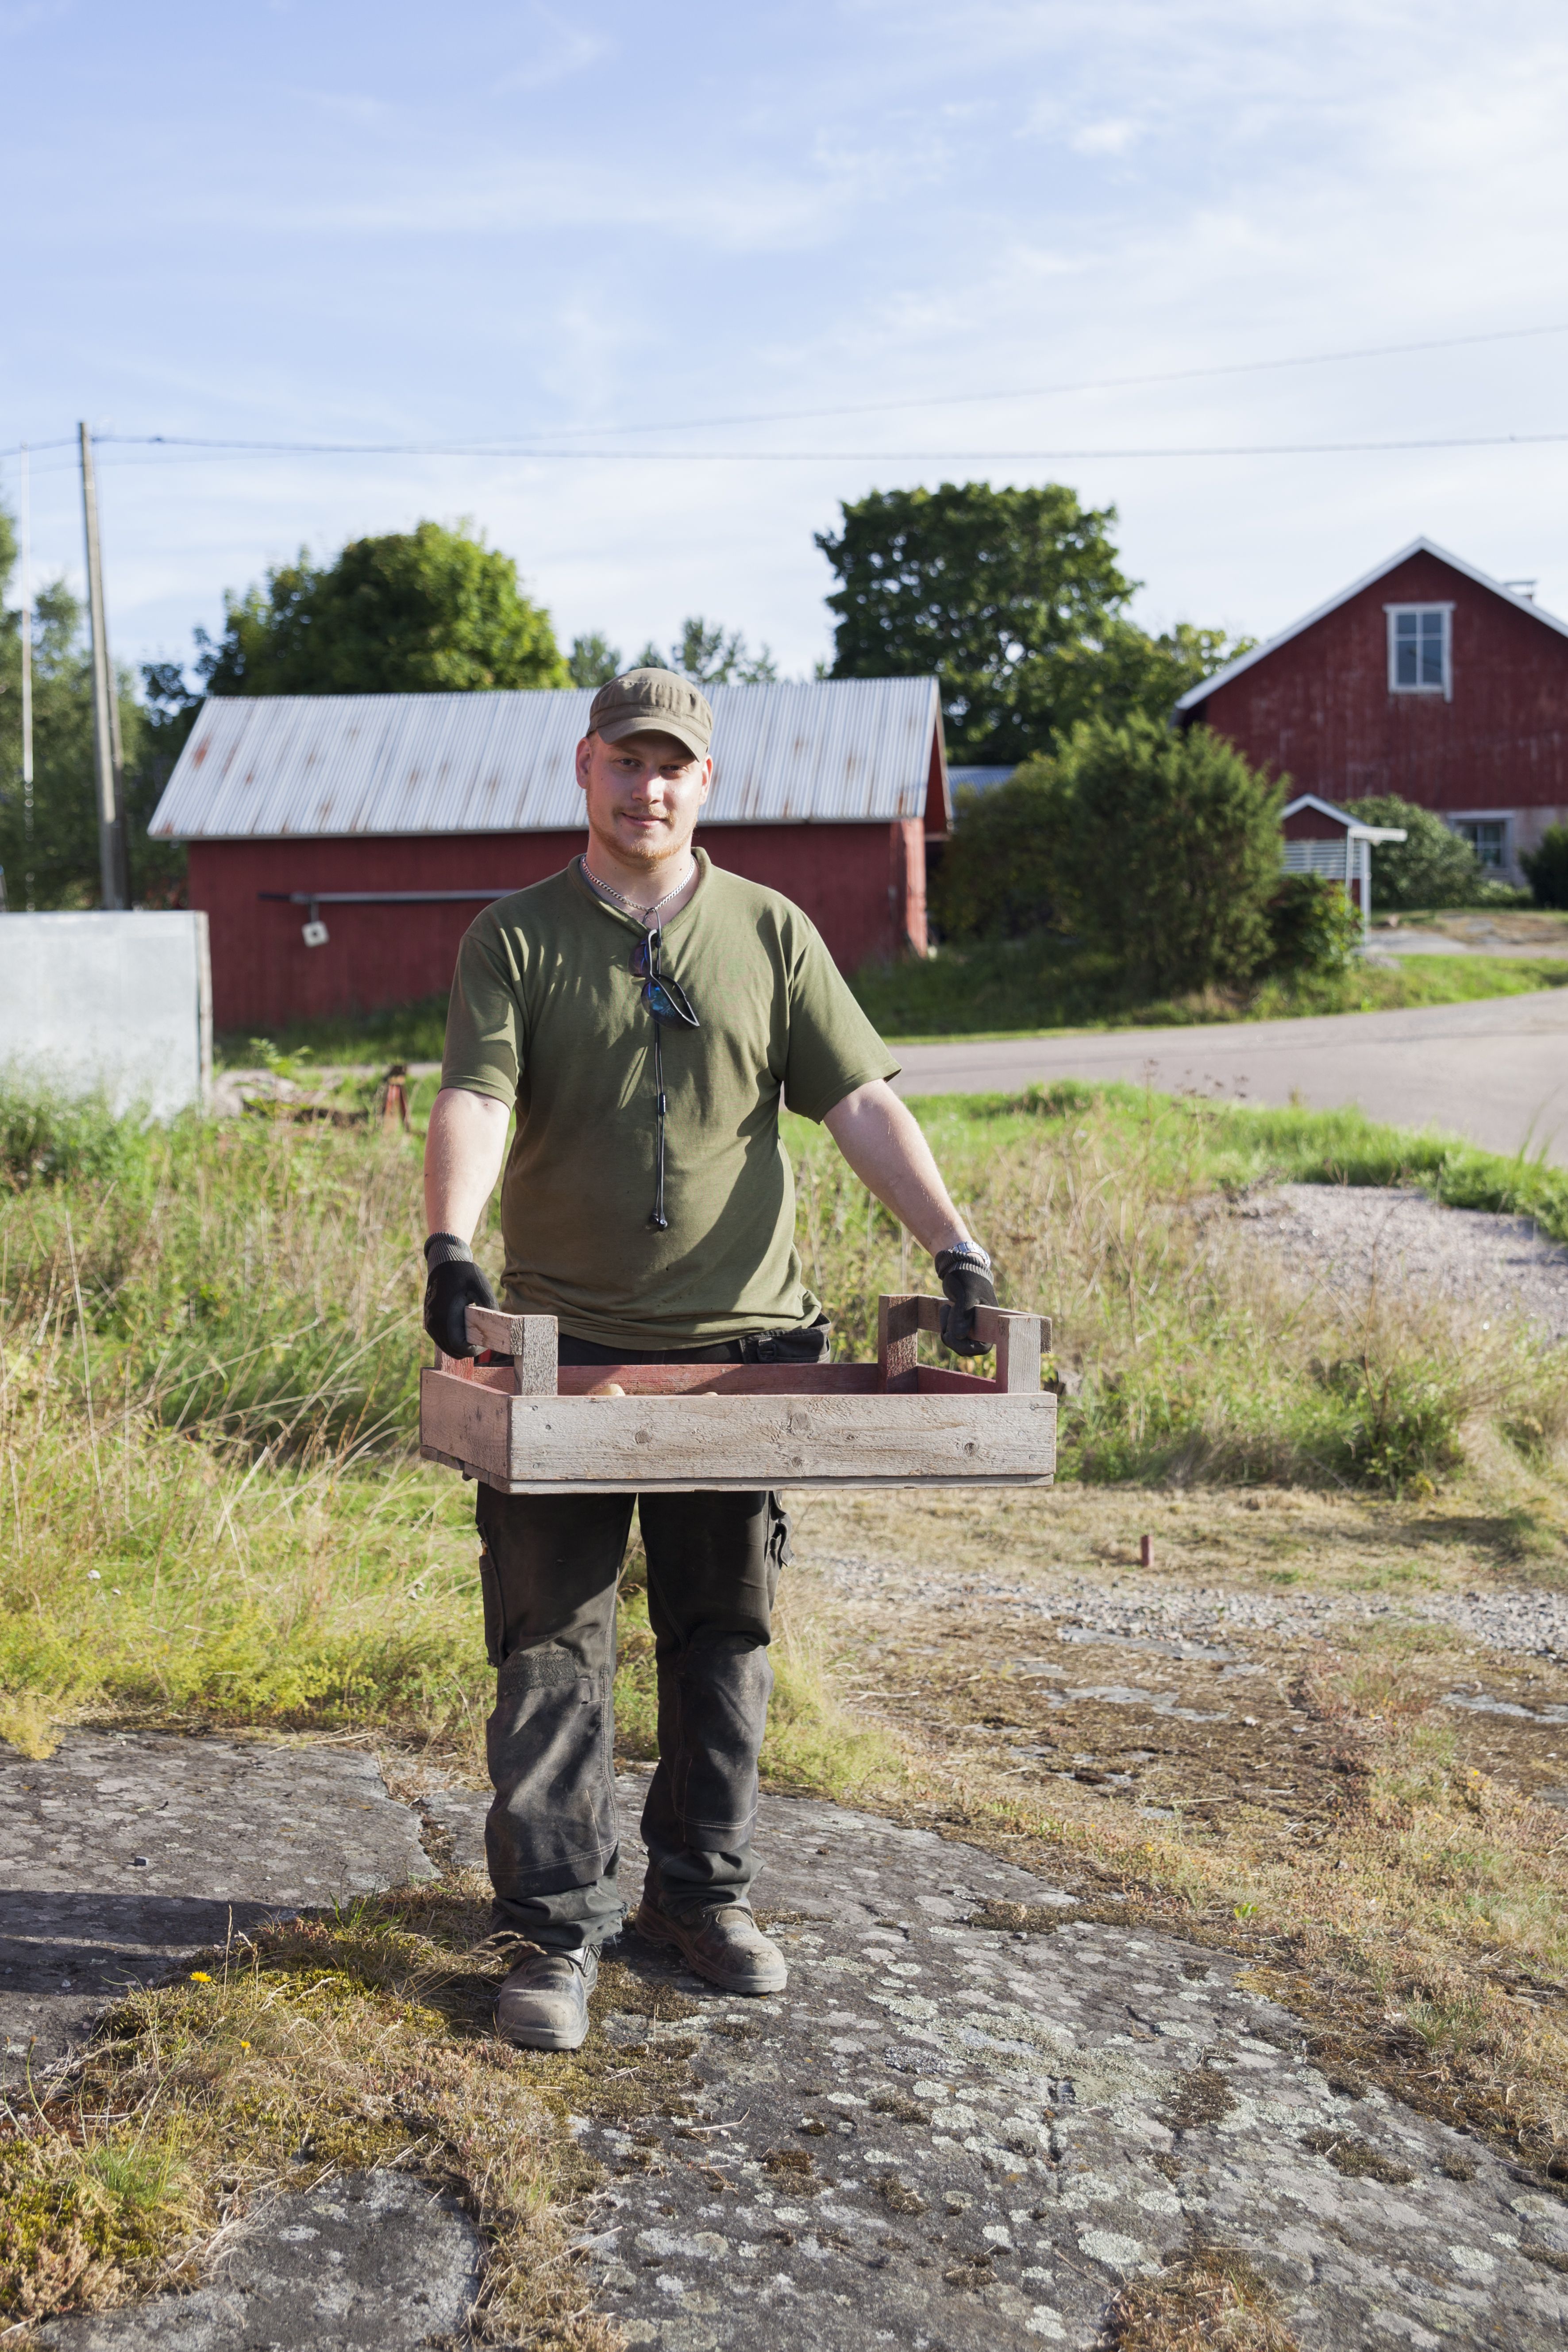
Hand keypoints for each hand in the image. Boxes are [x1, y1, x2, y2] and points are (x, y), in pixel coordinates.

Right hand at [423, 1238, 496, 1356]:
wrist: (444, 1262)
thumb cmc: (464, 1273)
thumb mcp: (481, 1288)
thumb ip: (489, 1308)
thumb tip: (496, 1328)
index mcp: (444, 1317)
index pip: (459, 1347)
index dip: (474, 1350)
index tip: (486, 1341)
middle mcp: (433, 1323)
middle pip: (453, 1351)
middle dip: (469, 1349)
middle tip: (484, 1338)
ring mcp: (429, 1323)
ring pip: (446, 1347)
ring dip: (461, 1345)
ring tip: (476, 1332)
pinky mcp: (430, 1320)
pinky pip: (442, 1339)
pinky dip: (454, 1339)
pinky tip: (466, 1328)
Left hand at [935, 1246, 997, 1355]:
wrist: (961, 1268)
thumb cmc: (967, 1278)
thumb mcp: (965, 1294)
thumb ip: (962, 1314)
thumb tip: (959, 1336)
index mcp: (991, 1322)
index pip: (983, 1347)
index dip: (968, 1346)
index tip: (955, 1334)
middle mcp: (983, 1328)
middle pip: (966, 1349)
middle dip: (952, 1337)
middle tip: (947, 1313)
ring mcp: (971, 1327)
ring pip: (956, 1343)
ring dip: (946, 1330)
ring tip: (947, 1308)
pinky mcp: (961, 1325)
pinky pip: (951, 1336)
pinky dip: (944, 1326)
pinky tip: (946, 1309)